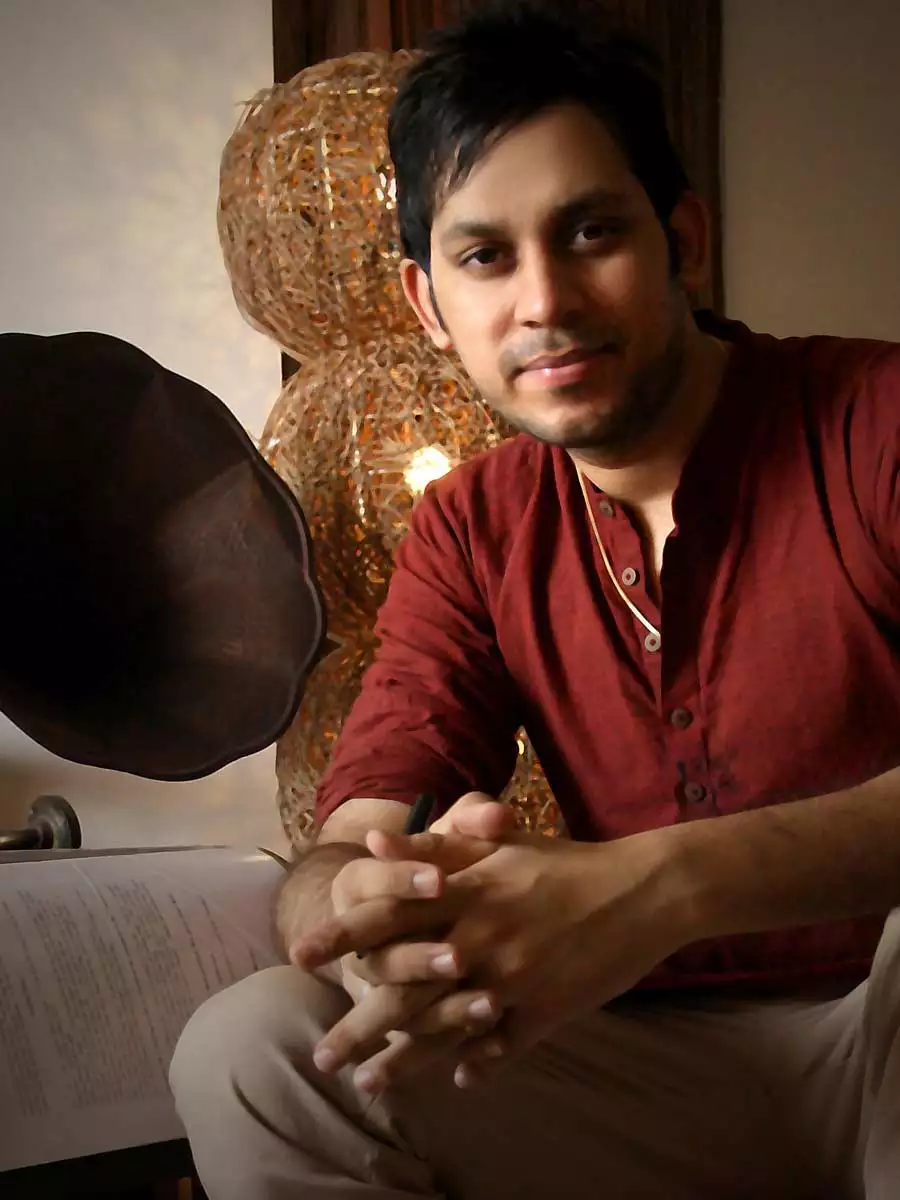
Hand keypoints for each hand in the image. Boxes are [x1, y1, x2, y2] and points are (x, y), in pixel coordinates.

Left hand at [306, 825, 691, 1089]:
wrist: (642, 890)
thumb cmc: (565, 862)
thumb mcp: (500, 845)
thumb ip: (434, 845)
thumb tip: (372, 844)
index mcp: (467, 893)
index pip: (390, 914)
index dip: (343, 935)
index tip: (299, 957)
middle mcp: (481, 939)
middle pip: (407, 988)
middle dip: (360, 1026)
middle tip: (322, 1057)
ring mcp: (513, 981)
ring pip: (446, 1029)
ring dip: (405, 1062)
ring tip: (370, 1086)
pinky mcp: (546, 1011)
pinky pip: (502, 1047)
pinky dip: (477, 1064)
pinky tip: (456, 1081)